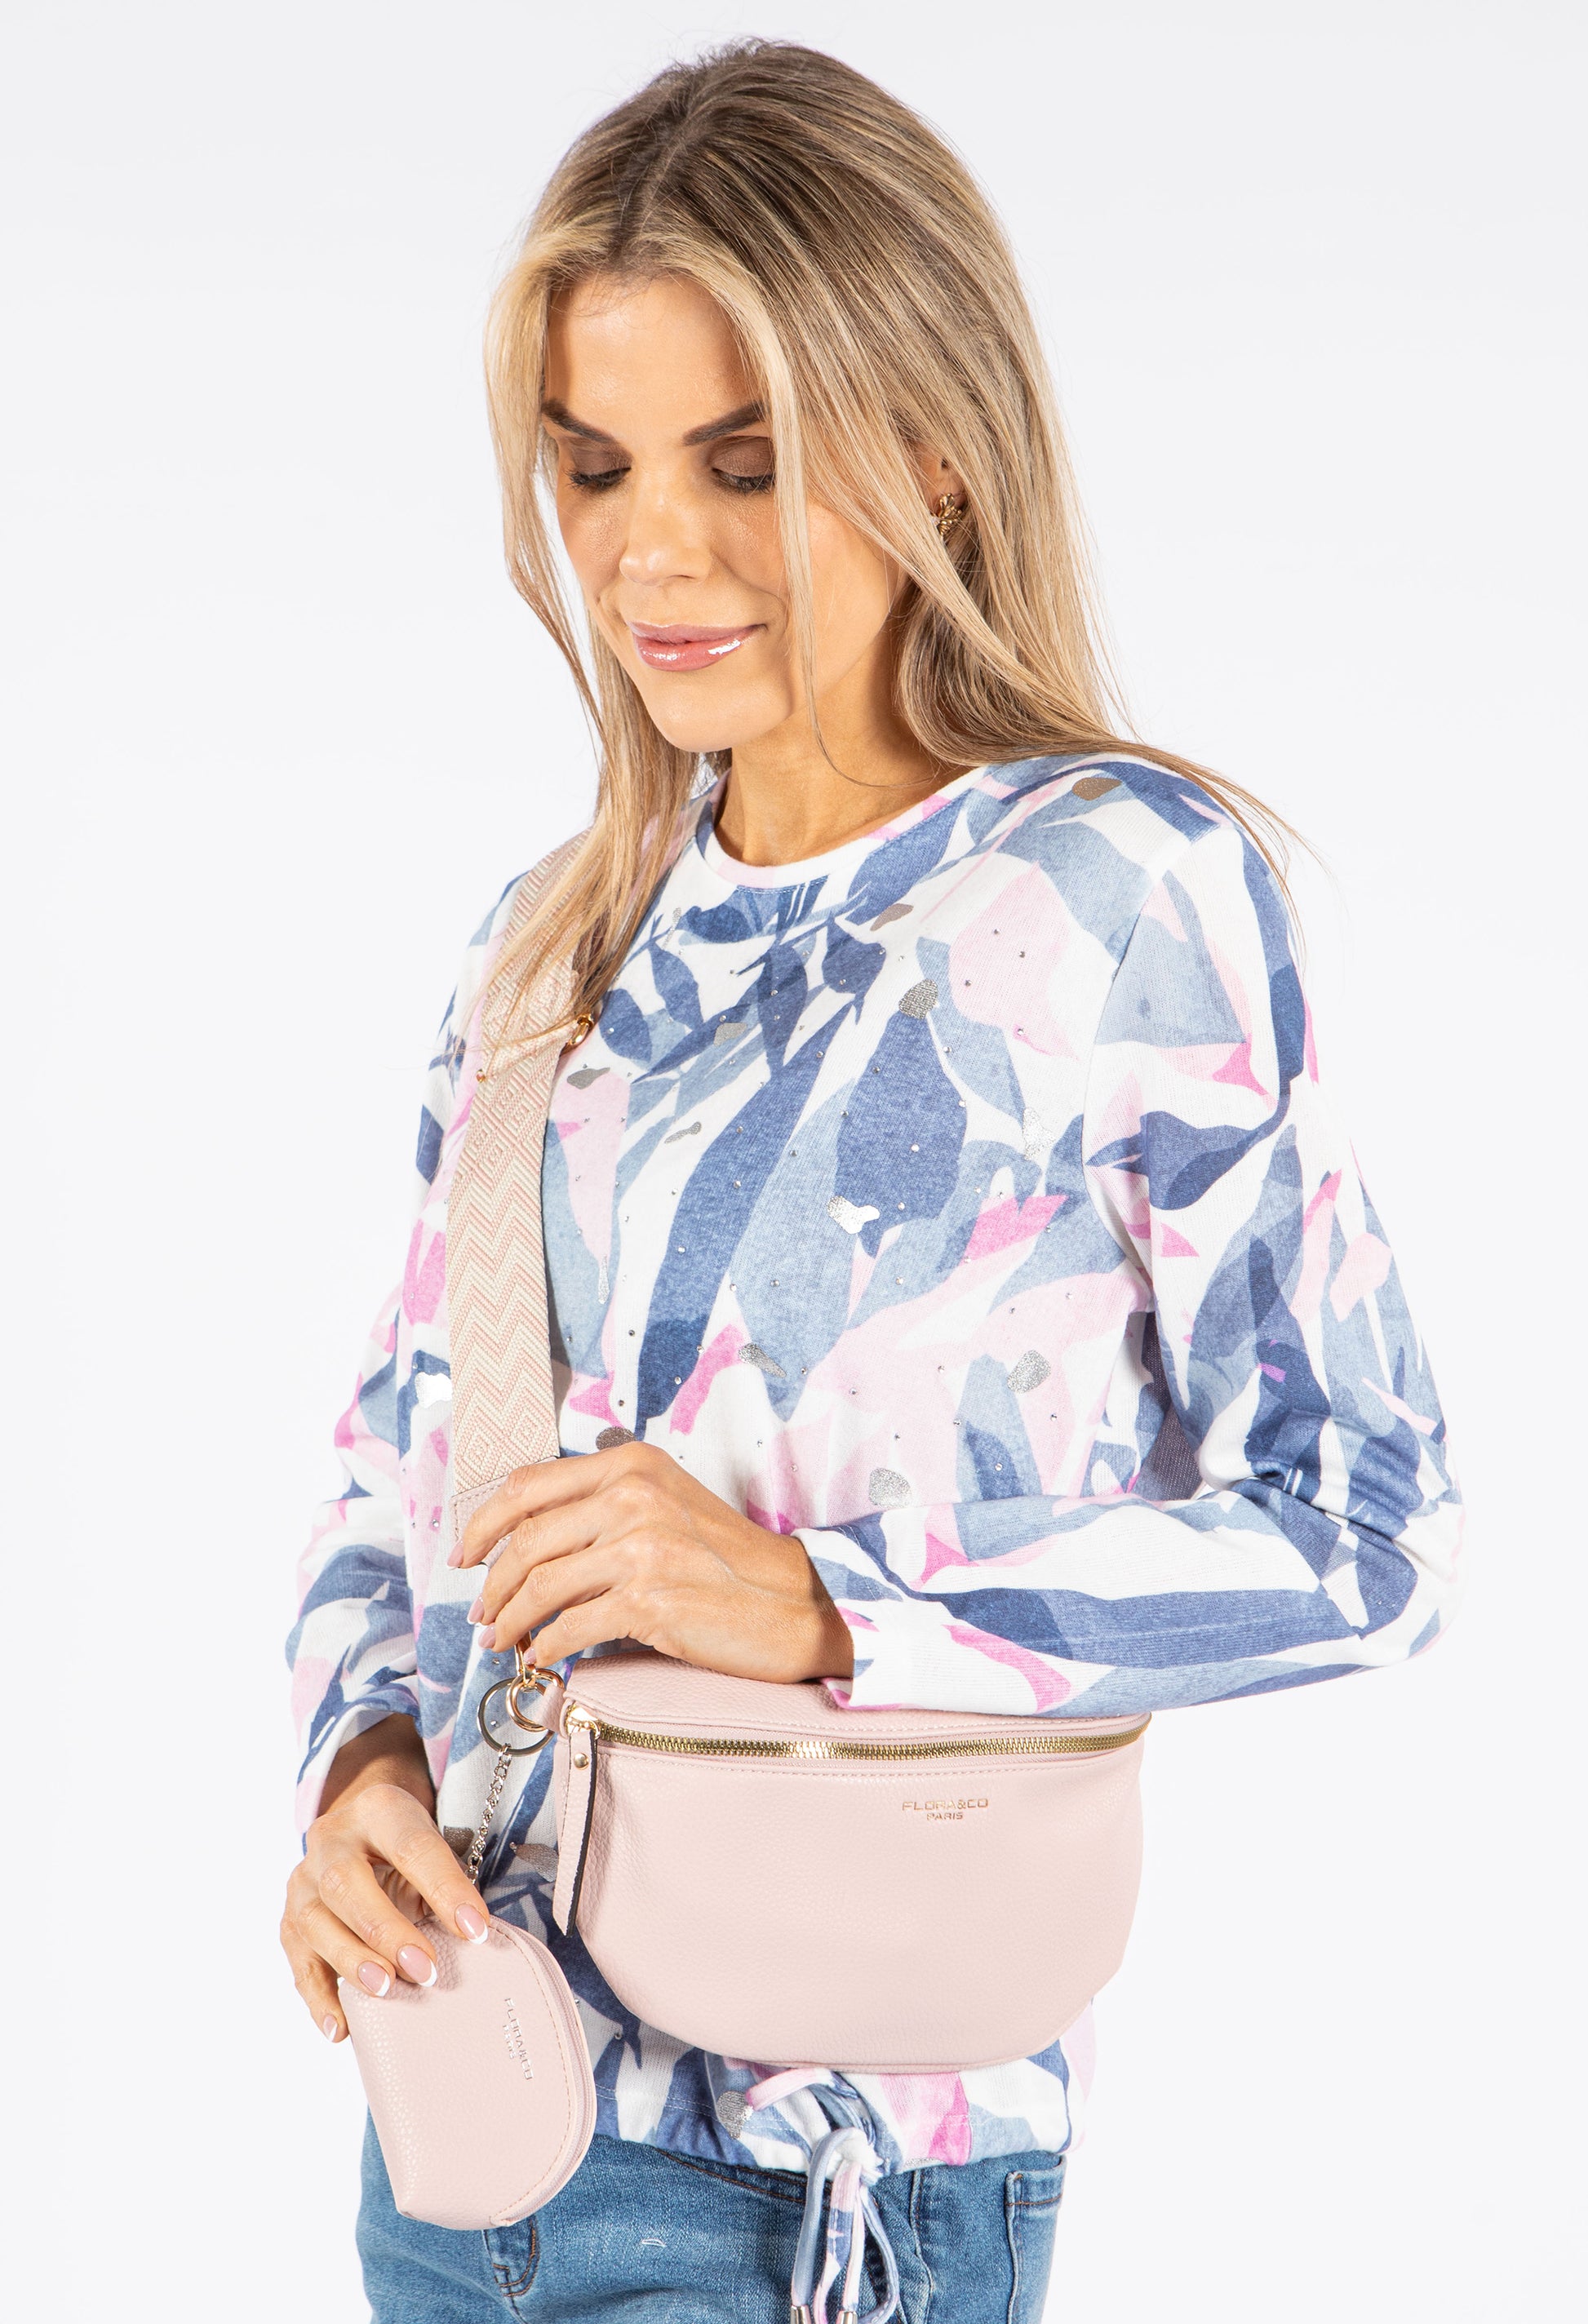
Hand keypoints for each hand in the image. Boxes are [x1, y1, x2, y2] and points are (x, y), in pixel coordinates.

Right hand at [280, 1713, 491, 2044]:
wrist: (364, 1829)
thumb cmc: (409, 1847)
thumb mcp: (432, 1845)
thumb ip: (446, 1883)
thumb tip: (473, 1939)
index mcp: (378, 1810)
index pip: (411, 1847)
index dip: (444, 1889)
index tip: (476, 1931)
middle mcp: (331, 1839)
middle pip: (345, 1882)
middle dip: (386, 1930)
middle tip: (424, 1970)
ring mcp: (302, 1880)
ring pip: (313, 1921)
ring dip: (351, 1961)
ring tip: (385, 1990)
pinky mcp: (289, 1920)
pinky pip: (298, 1962)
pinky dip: (319, 1997)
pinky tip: (342, 2027)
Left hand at [452, 1441, 853, 1684]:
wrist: (791, 1604)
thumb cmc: (727, 1561)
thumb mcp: (666, 1506)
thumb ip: (603, 1506)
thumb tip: (526, 1539)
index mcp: (632, 1464)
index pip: (528, 1484)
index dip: (483, 1523)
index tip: (465, 1555)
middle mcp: (633, 1496)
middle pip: (526, 1539)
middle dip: (491, 1583)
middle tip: (480, 1613)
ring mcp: (642, 1547)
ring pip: (539, 1585)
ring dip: (508, 1620)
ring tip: (501, 1640)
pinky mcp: (649, 1601)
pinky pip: (569, 1627)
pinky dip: (544, 1647)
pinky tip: (541, 1657)